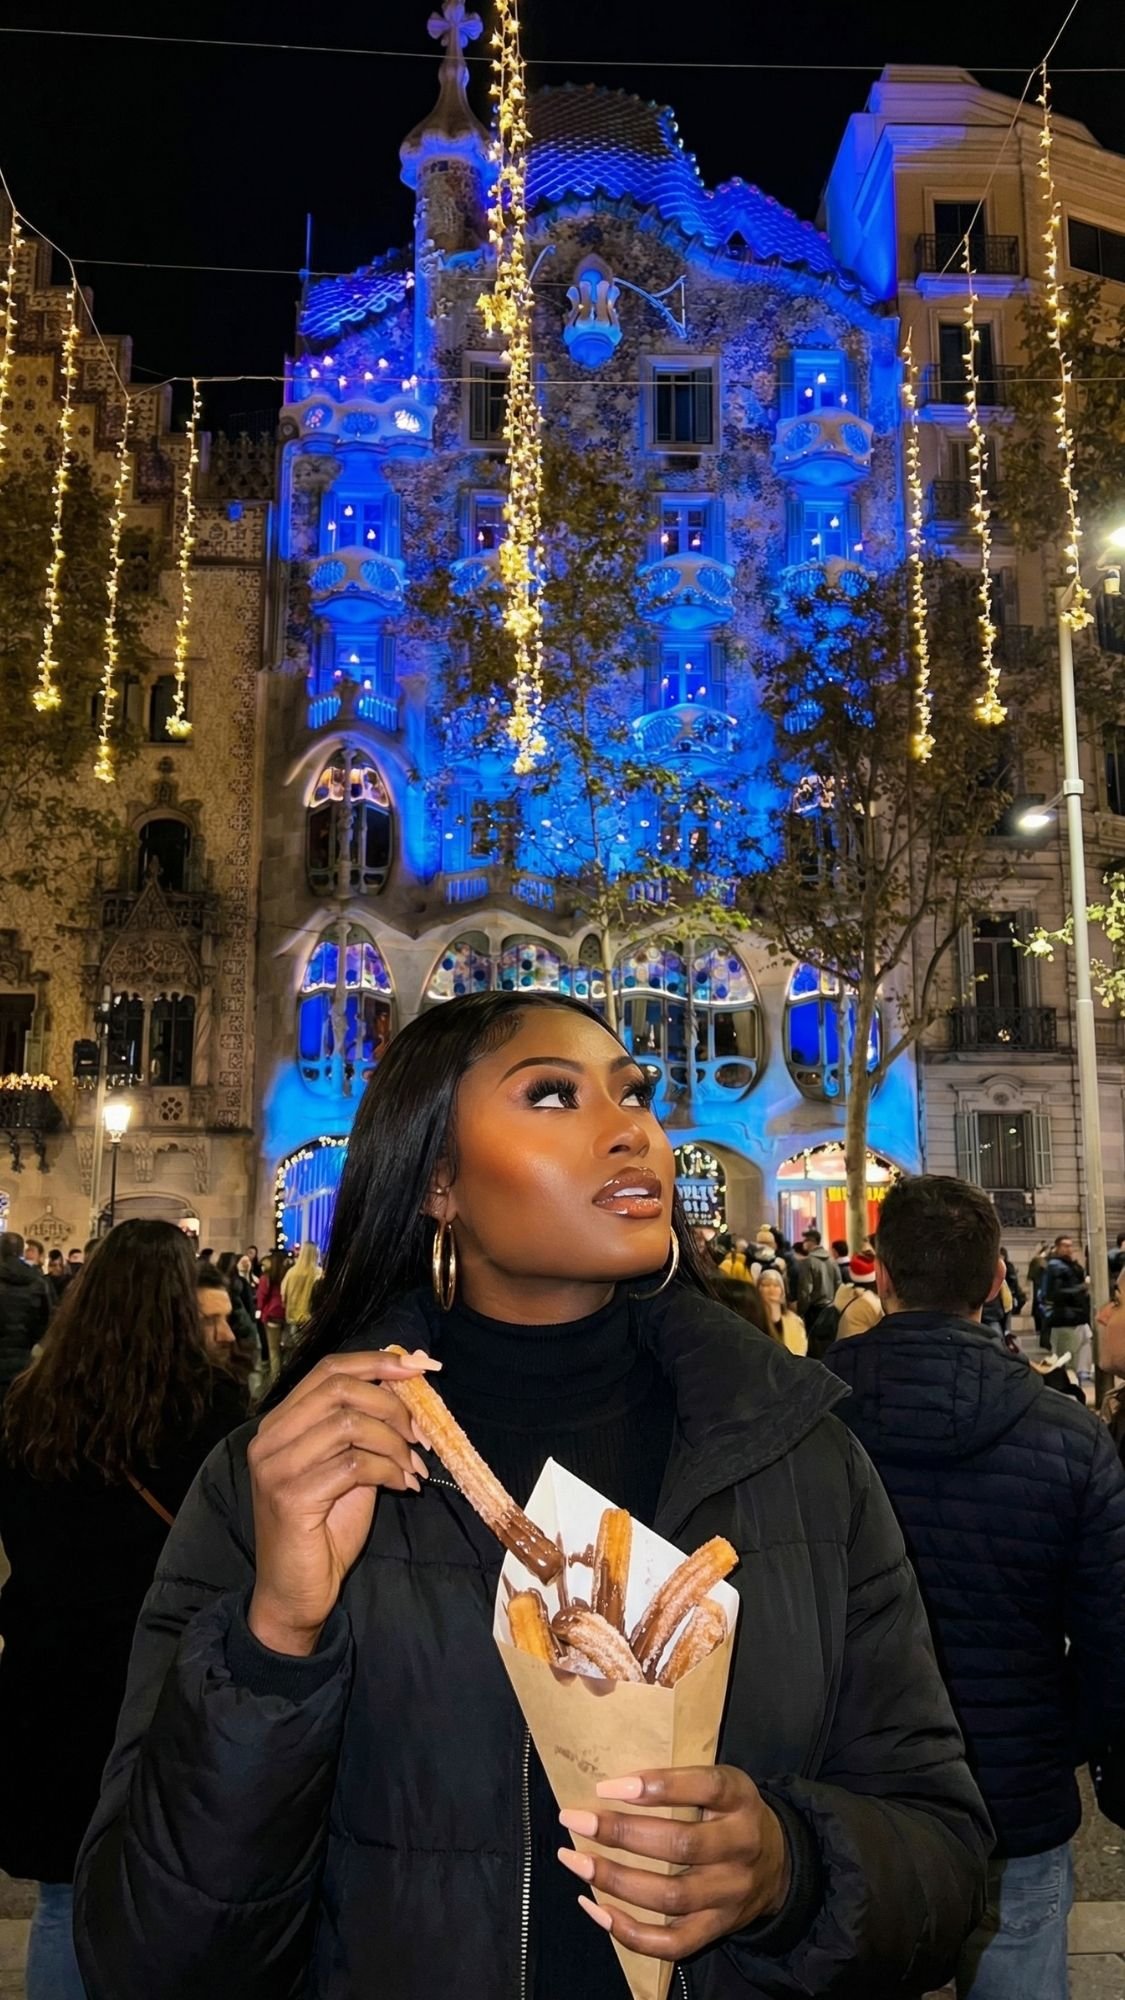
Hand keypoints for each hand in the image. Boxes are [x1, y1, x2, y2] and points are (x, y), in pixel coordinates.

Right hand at [247, 1349, 437, 1657]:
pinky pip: (355, 1465)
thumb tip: (404, 1385)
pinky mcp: (291, 1496)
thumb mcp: (348, 1466)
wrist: (296, 1593)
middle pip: (340, 1390)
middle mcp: (270, 1439)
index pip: (328, 1369)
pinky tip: (404, 1486)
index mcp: (280, 1424)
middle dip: (392, 1405)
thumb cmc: (324, 1529)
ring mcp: (276, 1466)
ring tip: (414, 1467)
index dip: (377, 1362)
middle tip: (421, 1433)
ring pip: (350, 1425)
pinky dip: (390, 1471)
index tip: (420, 1367)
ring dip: (395, 1443)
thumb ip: (363, 1428)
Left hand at [557, 1765, 790, 1961]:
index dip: (656, 1786)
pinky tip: (595, 1907)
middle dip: (621, 1833)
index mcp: (740, 1800)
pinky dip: (629, 1931)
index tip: (606, 1787)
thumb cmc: (730, 1815)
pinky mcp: (717, 1929)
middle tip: (574, 1819)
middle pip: (680, 1845)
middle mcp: (740, 1847)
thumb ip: (681, 1783)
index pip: (704, 1787)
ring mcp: (730, 1894)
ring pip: (670, 1896)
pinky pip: (672, 1942)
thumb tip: (610, 1787)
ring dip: (615, 1880)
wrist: (780, 1866)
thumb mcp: (721, 1784)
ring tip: (575, 1861)